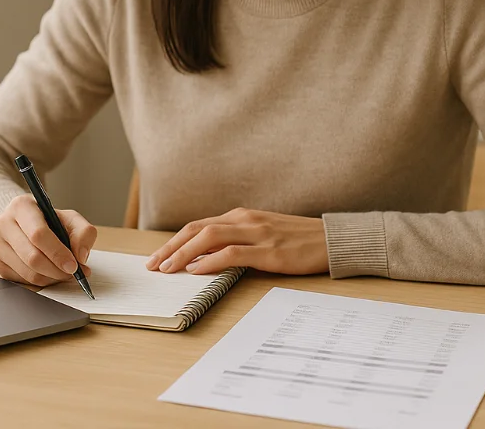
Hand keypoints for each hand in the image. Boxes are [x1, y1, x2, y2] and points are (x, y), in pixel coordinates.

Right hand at [0, 194, 96, 286]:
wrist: (27, 224)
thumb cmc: (49, 221)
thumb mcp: (71, 219)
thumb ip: (84, 233)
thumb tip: (80, 256)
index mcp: (21, 206)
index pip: (38, 234)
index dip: (58, 253)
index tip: (73, 265)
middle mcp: (3, 223)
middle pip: (32, 256)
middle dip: (57, 270)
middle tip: (73, 273)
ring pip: (27, 272)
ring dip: (51, 278)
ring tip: (64, 273)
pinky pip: (21, 281)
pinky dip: (40, 282)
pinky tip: (49, 273)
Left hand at [145, 208, 328, 275]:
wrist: (332, 239)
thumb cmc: (298, 240)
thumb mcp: (263, 235)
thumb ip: (237, 241)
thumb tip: (206, 258)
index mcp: (241, 215)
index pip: (198, 226)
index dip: (174, 241)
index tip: (157, 257)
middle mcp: (245, 219)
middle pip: (197, 229)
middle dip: (170, 247)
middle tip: (152, 265)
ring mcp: (257, 233)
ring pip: (209, 238)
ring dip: (184, 253)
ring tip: (167, 268)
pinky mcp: (269, 250)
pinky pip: (233, 253)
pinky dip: (211, 261)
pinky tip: (196, 270)